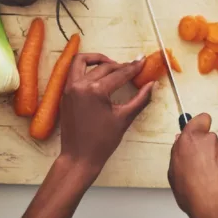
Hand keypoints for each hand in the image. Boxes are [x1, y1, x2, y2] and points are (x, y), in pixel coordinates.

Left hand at [60, 53, 153, 185]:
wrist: (79, 158)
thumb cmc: (103, 141)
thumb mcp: (124, 118)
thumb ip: (140, 99)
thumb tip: (152, 84)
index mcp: (95, 91)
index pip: (119, 74)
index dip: (133, 67)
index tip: (143, 59)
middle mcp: (80, 84)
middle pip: (104, 66)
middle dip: (120, 65)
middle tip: (132, 68)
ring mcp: (69, 88)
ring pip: (82, 61)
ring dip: (97, 59)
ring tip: (111, 65)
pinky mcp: (65, 93)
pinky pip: (74, 71)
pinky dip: (86, 68)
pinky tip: (97, 75)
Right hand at [168, 113, 217, 217]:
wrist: (212, 207)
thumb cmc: (190, 191)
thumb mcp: (173, 170)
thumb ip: (177, 151)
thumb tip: (180, 141)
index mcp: (191, 138)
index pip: (201, 119)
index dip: (201, 124)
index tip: (200, 129)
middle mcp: (209, 139)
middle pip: (210, 138)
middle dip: (207, 148)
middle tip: (202, 165)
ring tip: (212, 177)